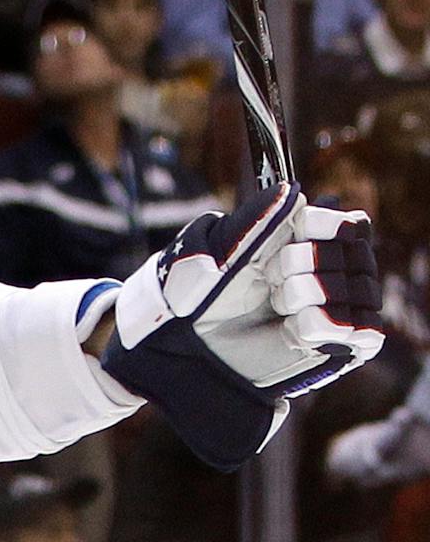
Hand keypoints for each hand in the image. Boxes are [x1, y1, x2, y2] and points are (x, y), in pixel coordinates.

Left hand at [104, 182, 382, 470]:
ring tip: (277, 305)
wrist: (178, 343)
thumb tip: (291, 193)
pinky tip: (294, 328)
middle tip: (269, 280)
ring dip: (311, 294)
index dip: (325, 229)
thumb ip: (254, 220)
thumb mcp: (216, 249)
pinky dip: (324, 324)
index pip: (350, 226)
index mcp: (305, 241)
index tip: (290, 241)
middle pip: (356, 255)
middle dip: (306, 264)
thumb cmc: (194, 291)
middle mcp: (326, 273)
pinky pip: (362, 331)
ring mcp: (334, 310)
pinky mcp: (335, 348)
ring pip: (360, 291)